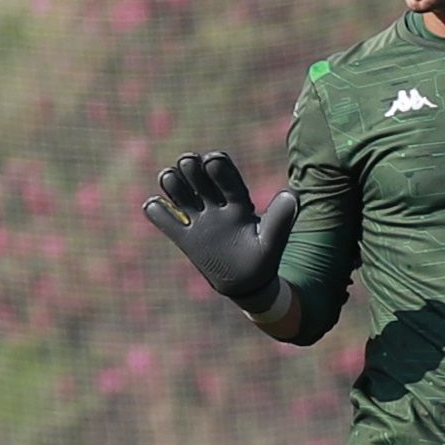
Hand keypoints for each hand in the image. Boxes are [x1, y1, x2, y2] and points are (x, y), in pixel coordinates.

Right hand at [142, 152, 300, 311]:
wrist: (247, 284)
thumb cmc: (262, 261)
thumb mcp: (273, 242)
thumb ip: (280, 219)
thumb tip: (291, 195)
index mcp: (238, 203)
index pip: (227, 179)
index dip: (219, 167)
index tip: (212, 160)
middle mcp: (217, 207)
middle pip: (200, 179)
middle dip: (192, 166)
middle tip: (189, 162)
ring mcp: (199, 221)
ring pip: (181, 194)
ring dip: (173, 183)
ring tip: (169, 177)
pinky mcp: (185, 238)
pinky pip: (165, 221)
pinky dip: (157, 211)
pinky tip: (154, 205)